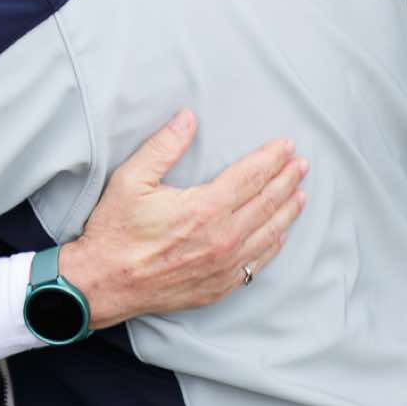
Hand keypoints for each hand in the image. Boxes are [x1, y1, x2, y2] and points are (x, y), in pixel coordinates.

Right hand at [58, 109, 306, 330]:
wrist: (105, 284)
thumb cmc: (115, 231)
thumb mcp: (131, 180)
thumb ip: (163, 146)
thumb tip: (187, 118)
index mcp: (205, 208)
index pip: (250, 176)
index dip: (271, 158)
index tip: (287, 145)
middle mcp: (222, 238)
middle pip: (266, 203)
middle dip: (287, 180)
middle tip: (301, 165)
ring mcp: (224, 266)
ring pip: (268, 234)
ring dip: (287, 212)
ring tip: (301, 195)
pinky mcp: (219, 287)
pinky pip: (257, 265)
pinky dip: (272, 246)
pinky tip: (279, 236)